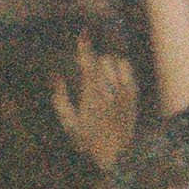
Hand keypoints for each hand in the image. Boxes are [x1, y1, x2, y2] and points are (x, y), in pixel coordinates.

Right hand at [51, 32, 140, 170]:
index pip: (88, 64)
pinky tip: (113, 76)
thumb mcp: (69, 123)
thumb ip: (60, 99)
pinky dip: (119, 66)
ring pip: (114, 61)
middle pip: (101, 59)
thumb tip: (55, 76)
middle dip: (93, 60)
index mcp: (91, 96)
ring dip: (105, 63)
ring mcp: (124, 90)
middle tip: (88, 72)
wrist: (118, 154)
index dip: (85, 47)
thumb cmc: (89, 140)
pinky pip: (126, 67)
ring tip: (101, 77)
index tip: (83, 33)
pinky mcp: (133, 92)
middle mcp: (109, 90)